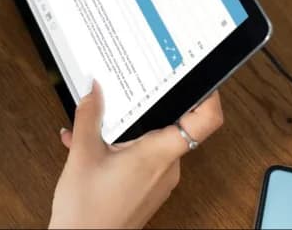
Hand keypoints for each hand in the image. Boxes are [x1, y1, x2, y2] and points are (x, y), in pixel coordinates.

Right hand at [49, 82, 223, 228]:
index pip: (205, 120)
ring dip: (128, 131)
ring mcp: (160, 181)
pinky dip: (123, 149)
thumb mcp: (82, 155)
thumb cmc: (87, 212)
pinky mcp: (149, 190)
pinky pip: (145, 160)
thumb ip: (89, 116)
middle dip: (148, 109)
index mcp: (158, 153)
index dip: (209, 95)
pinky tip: (96, 148)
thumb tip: (93, 90)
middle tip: (130, 95)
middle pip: (174, 126)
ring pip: (155, 143)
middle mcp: (167, 167)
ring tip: (99, 127)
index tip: (203, 80)